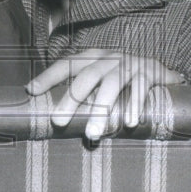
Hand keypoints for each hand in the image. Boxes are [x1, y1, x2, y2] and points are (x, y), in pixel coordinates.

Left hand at [26, 49, 183, 140]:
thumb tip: (50, 113)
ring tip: (93, 133)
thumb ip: (82, 92)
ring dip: (102, 108)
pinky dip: (134, 105)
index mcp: (93, 58)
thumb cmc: (123, 80)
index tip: (32, 90)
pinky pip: (141, 87)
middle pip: (87, 76)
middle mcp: (109, 58)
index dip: (49, 76)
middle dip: (72, 98)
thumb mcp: (101, 79)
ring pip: (112, 83)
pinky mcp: (149, 71)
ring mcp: (130, 64)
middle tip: (58, 121)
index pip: (68, 64)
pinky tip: (129, 123)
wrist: (159, 69)